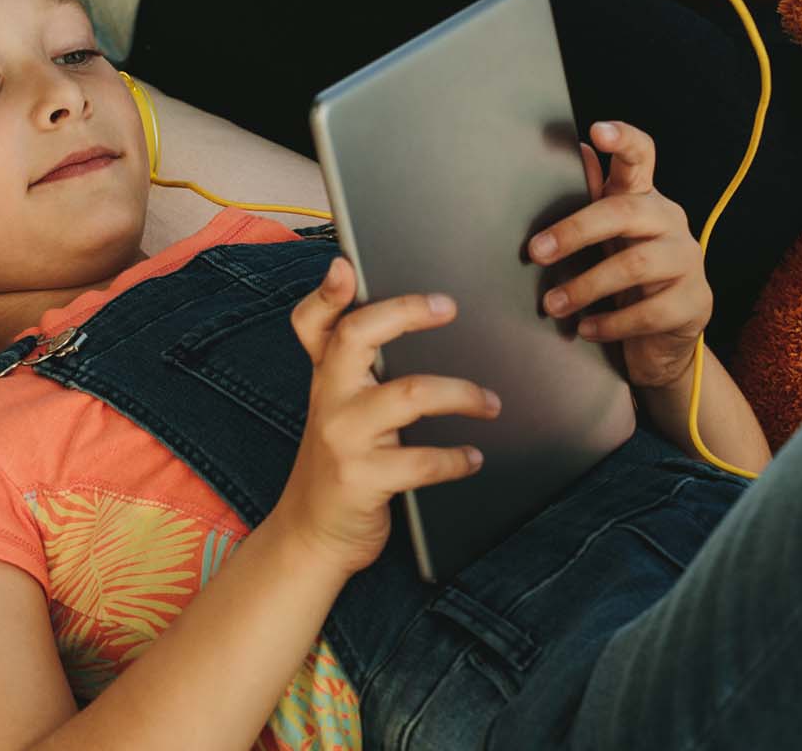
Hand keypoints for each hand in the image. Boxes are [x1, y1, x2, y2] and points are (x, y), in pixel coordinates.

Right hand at [273, 258, 499, 576]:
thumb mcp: (335, 409)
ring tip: (490, 402)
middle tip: (448, 307)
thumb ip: (354, 368)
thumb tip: (403, 319)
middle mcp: (329, 399)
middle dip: (405, 313)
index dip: (327, 293)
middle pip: (358, 337)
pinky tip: (474, 457)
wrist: (311, 536)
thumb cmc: (338, 464)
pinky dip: (457, 458)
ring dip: (460, 393)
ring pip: (408, 394)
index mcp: (325, 377)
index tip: (345, 264)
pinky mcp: (363, 479)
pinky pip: (422, 461)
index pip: (312, 324)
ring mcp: (344, 439)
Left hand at [527, 121, 710, 390]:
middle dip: (575, 230)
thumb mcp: (608, 236)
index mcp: (645, 198)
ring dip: (586, 286)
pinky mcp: (694, 301)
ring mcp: (688, 260)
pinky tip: (586, 329)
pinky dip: (612, 323)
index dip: (623, 139)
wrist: (666, 335)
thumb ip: (594, 198)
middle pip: (624, 212)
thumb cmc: (628, 275)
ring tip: (552, 304)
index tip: (597, 131)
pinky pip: (650, 312)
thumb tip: (578, 151)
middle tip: (536, 251)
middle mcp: (670, 221)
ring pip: (636, 265)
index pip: (642, 155)